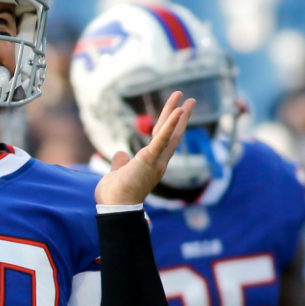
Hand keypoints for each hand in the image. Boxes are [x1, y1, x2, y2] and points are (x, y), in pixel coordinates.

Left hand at [95, 91, 195, 205]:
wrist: (115, 206)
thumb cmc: (116, 194)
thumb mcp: (119, 173)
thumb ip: (122, 162)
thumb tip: (121, 154)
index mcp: (151, 163)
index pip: (163, 140)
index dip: (170, 125)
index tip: (176, 112)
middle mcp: (158, 161)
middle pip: (171, 133)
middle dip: (179, 115)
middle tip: (189, 100)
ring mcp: (156, 160)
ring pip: (170, 133)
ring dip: (177, 114)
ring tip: (185, 98)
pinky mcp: (150, 159)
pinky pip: (162, 139)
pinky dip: (171, 125)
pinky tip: (178, 111)